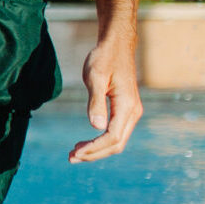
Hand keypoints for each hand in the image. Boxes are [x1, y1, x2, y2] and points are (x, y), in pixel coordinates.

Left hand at [69, 39, 141, 162]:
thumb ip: (96, 103)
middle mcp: (133, 112)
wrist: (116, 46)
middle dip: (94, 154)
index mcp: (127, 106)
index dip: (94, 148)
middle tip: (70, 158)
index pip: (113, 137)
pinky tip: (85, 143)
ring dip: (97, 150)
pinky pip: (115, 133)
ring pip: (117, 141)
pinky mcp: (125, 110)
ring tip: (74, 153)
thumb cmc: (104, 58)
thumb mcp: (95, 78)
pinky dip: (100, 142)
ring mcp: (131, 112)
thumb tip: (96, 127)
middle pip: (117, 144)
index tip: (75, 152)